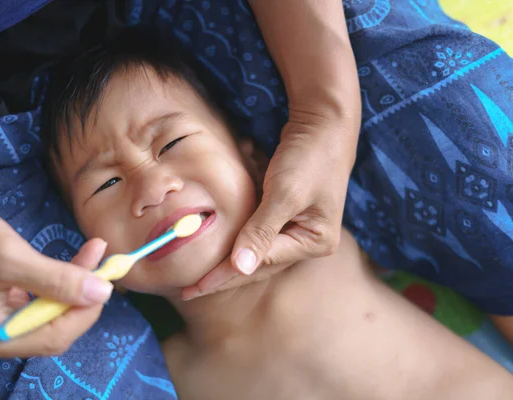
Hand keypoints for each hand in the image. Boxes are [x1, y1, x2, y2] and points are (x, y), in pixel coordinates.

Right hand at [0, 196, 112, 359]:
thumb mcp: (11, 258)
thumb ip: (58, 279)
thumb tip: (103, 293)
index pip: (53, 337)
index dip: (85, 312)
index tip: (107, 281)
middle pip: (53, 327)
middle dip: (82, 295)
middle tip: (102, 262)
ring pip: (49, 312)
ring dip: (74, 285)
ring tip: (93, 254)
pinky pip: (38, 301)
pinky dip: (58, 282)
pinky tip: (74, 261)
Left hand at [183, 106, 359, 299]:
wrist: (323, 121)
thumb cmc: (308, 156)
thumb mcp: (284, 193)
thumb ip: (261, 231)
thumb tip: (240, 268)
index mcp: (314, 242)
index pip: (261, 264)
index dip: (225, 276)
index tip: (194, 288)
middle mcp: (308, 240)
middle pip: (258, 263)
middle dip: (224, 274)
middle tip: (189, 289)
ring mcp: (297, 227)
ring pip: (255, 249)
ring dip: (228, 259)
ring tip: (198, 275)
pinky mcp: (286, 212)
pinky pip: (256, 232)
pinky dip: (236, 238)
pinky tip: (216, 248)